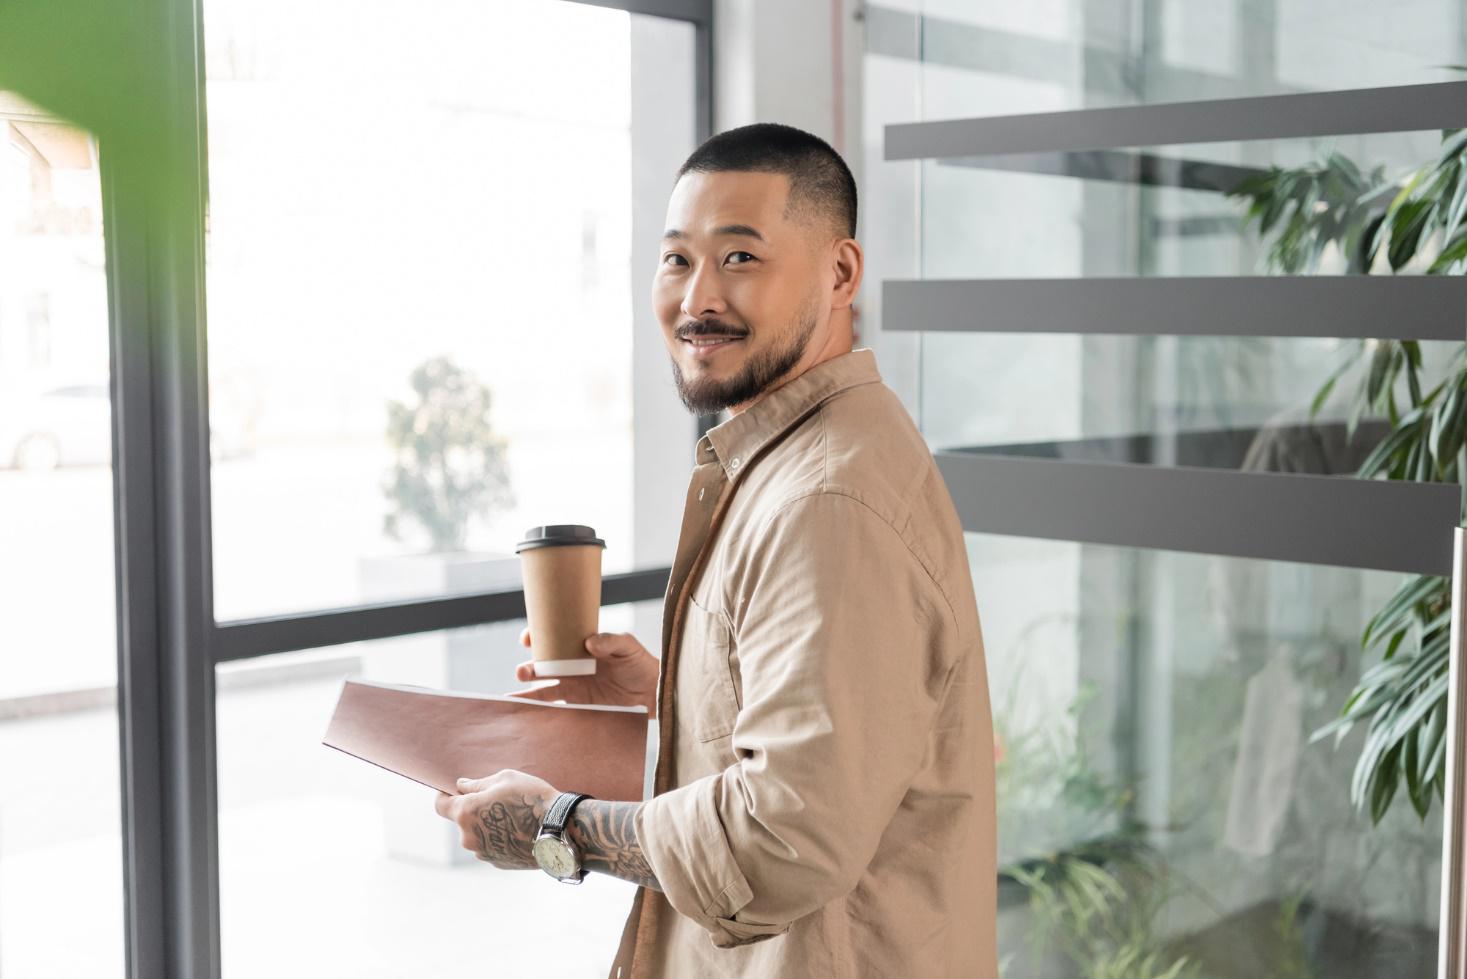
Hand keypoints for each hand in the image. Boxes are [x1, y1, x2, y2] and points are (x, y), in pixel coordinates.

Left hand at [433, 769, 557, 868]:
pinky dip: (500, 839)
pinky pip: (492, 847)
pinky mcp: (498, 863)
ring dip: (488, 826)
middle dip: (474, 810)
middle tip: (498, 800)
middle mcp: (469, 837)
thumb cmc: (531, 799)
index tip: (454, 792)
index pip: (439, 805)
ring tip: (514, 816)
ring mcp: (483, 853)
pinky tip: (520, 831)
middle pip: (461, 821)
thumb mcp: (505, 779)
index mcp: (466, 813)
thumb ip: (478, 784)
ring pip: (478, 835)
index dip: (445, 796)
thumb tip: (461, 786)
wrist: (559, 830)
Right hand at [508, 628, 658, 718]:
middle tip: (524, 673)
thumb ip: (611, 641)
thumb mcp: (628, 646)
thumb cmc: (640, 663)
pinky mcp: (578, 706)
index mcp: (578, 646)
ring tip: (513, 698)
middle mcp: (571, 666)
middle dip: (527, 668)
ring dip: (527, 693)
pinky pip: (555, 709)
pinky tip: (527, 716)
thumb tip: (589, 642)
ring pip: (542, 689)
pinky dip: (540, 712)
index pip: (551, 638)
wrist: (652, 692)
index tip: (528, 639)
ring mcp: (572, 686)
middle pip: (541, 666)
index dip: (536, 636)